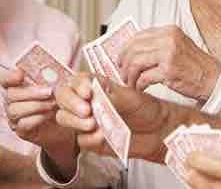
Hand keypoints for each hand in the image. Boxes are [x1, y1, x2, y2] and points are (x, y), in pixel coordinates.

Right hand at [0, 69, 76, 174]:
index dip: (10, 77)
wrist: (65, 124)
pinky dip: (37, 118)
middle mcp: (11, 102)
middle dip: (30, 92)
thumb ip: (49, 78)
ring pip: (14, 110)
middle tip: (49, 92)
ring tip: (52, 104)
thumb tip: (55, 70)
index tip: (22, 74)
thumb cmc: (57, 101)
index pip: (5, 80)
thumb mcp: (54, 87)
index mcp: (15, 87)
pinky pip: (23, 124)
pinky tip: (49, 115)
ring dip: (35, 106)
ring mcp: (14, 118)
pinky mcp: (21, 131)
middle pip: (9, 95)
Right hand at [55, 73, 176, 162]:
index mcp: (93, 86)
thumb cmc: (145, 107)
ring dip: (76, 121)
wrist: (159, 130)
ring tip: (93, 123)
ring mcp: (85, 121)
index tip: (87, 91)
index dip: (77, 85)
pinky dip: (89, 138)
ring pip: (64, 118)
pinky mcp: (91, 141)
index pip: (74, 81)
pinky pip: (80, 140)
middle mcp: (85, 102)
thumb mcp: (129, 95)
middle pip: (62, 98)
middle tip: (86, 109)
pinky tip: (101, 136)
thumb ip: (109, 94)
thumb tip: (94, 94)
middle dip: (71, 103)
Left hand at [118, 25, 220, 99]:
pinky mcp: (169, 71)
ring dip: (129, 75)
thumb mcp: (178, 45)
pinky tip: (140, 88)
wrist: (214, 79)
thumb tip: (132, 51)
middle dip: (124, 63)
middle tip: (122, 73)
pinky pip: (144, 77)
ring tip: (130, 83)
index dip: (126, 48)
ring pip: (136, 62)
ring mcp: (168, 54)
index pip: (138, 36)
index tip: (121, 59)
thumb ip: (158, 44)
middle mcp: (168, 39)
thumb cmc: (194, 66)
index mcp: (169, 31)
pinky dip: (139, 84)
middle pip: (134, 48)